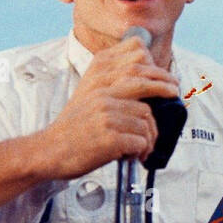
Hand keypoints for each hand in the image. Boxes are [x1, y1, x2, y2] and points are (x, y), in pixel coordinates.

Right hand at [44, 37, 177, 177]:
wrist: (48, 151)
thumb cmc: (71, 131)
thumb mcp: (87, 100)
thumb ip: (111, 93)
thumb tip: (144, 98)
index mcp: (97, 84)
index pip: (134, 67)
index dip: (156, 74)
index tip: (168, 82)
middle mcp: (102, 95)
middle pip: (145, 88)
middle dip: (165, 90)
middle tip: (174, 96)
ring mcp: (106, 116)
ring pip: (146, 121)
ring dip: (150, 137)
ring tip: (142, 148)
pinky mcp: (109, 137)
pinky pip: (140, 141)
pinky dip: (141, 150)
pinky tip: (134, 156)